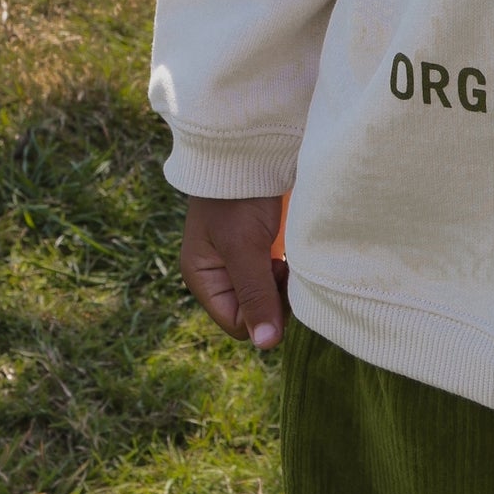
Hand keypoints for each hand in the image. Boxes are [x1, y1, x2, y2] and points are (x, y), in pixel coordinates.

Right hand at [182, 194, 289, 351]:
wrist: (250, 149)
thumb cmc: (239, 196)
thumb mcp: (245, 247)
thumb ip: (255, 295)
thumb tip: (265, 345)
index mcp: (202, 277)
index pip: (237, 323)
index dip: (263, 312)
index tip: (277, 277)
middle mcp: (218, 275)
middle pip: (253, 312)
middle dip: (274, 298)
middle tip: (283, 266)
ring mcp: (238, 262)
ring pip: (267, 296)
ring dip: (282, 284)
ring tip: (287, 257)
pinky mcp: (257, 249)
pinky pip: (273, 277)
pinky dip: (286, 271)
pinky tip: (291, 253)